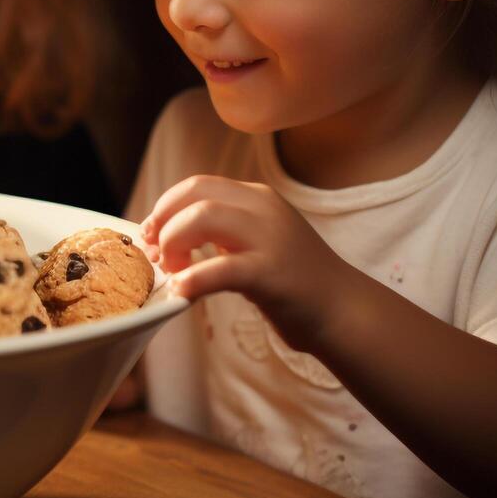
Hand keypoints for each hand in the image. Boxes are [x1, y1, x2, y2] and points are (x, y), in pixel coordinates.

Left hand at [140, 175, 353, 353]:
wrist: (345, 312)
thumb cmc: (293, 283)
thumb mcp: (257, 241)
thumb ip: (222, 232)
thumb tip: (166, 237)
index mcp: (257, 199)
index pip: (197, 186)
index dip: (165, 207)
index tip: (151, 235)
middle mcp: (264, 210)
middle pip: (195, 195)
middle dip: (163, 221)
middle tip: (156, 254)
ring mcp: (270, 239)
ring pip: (202, 218)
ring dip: (173, 244)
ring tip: (174, 271)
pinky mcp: (271, 273)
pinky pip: (220, 269)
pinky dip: (192, 280)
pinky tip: (183, 293)